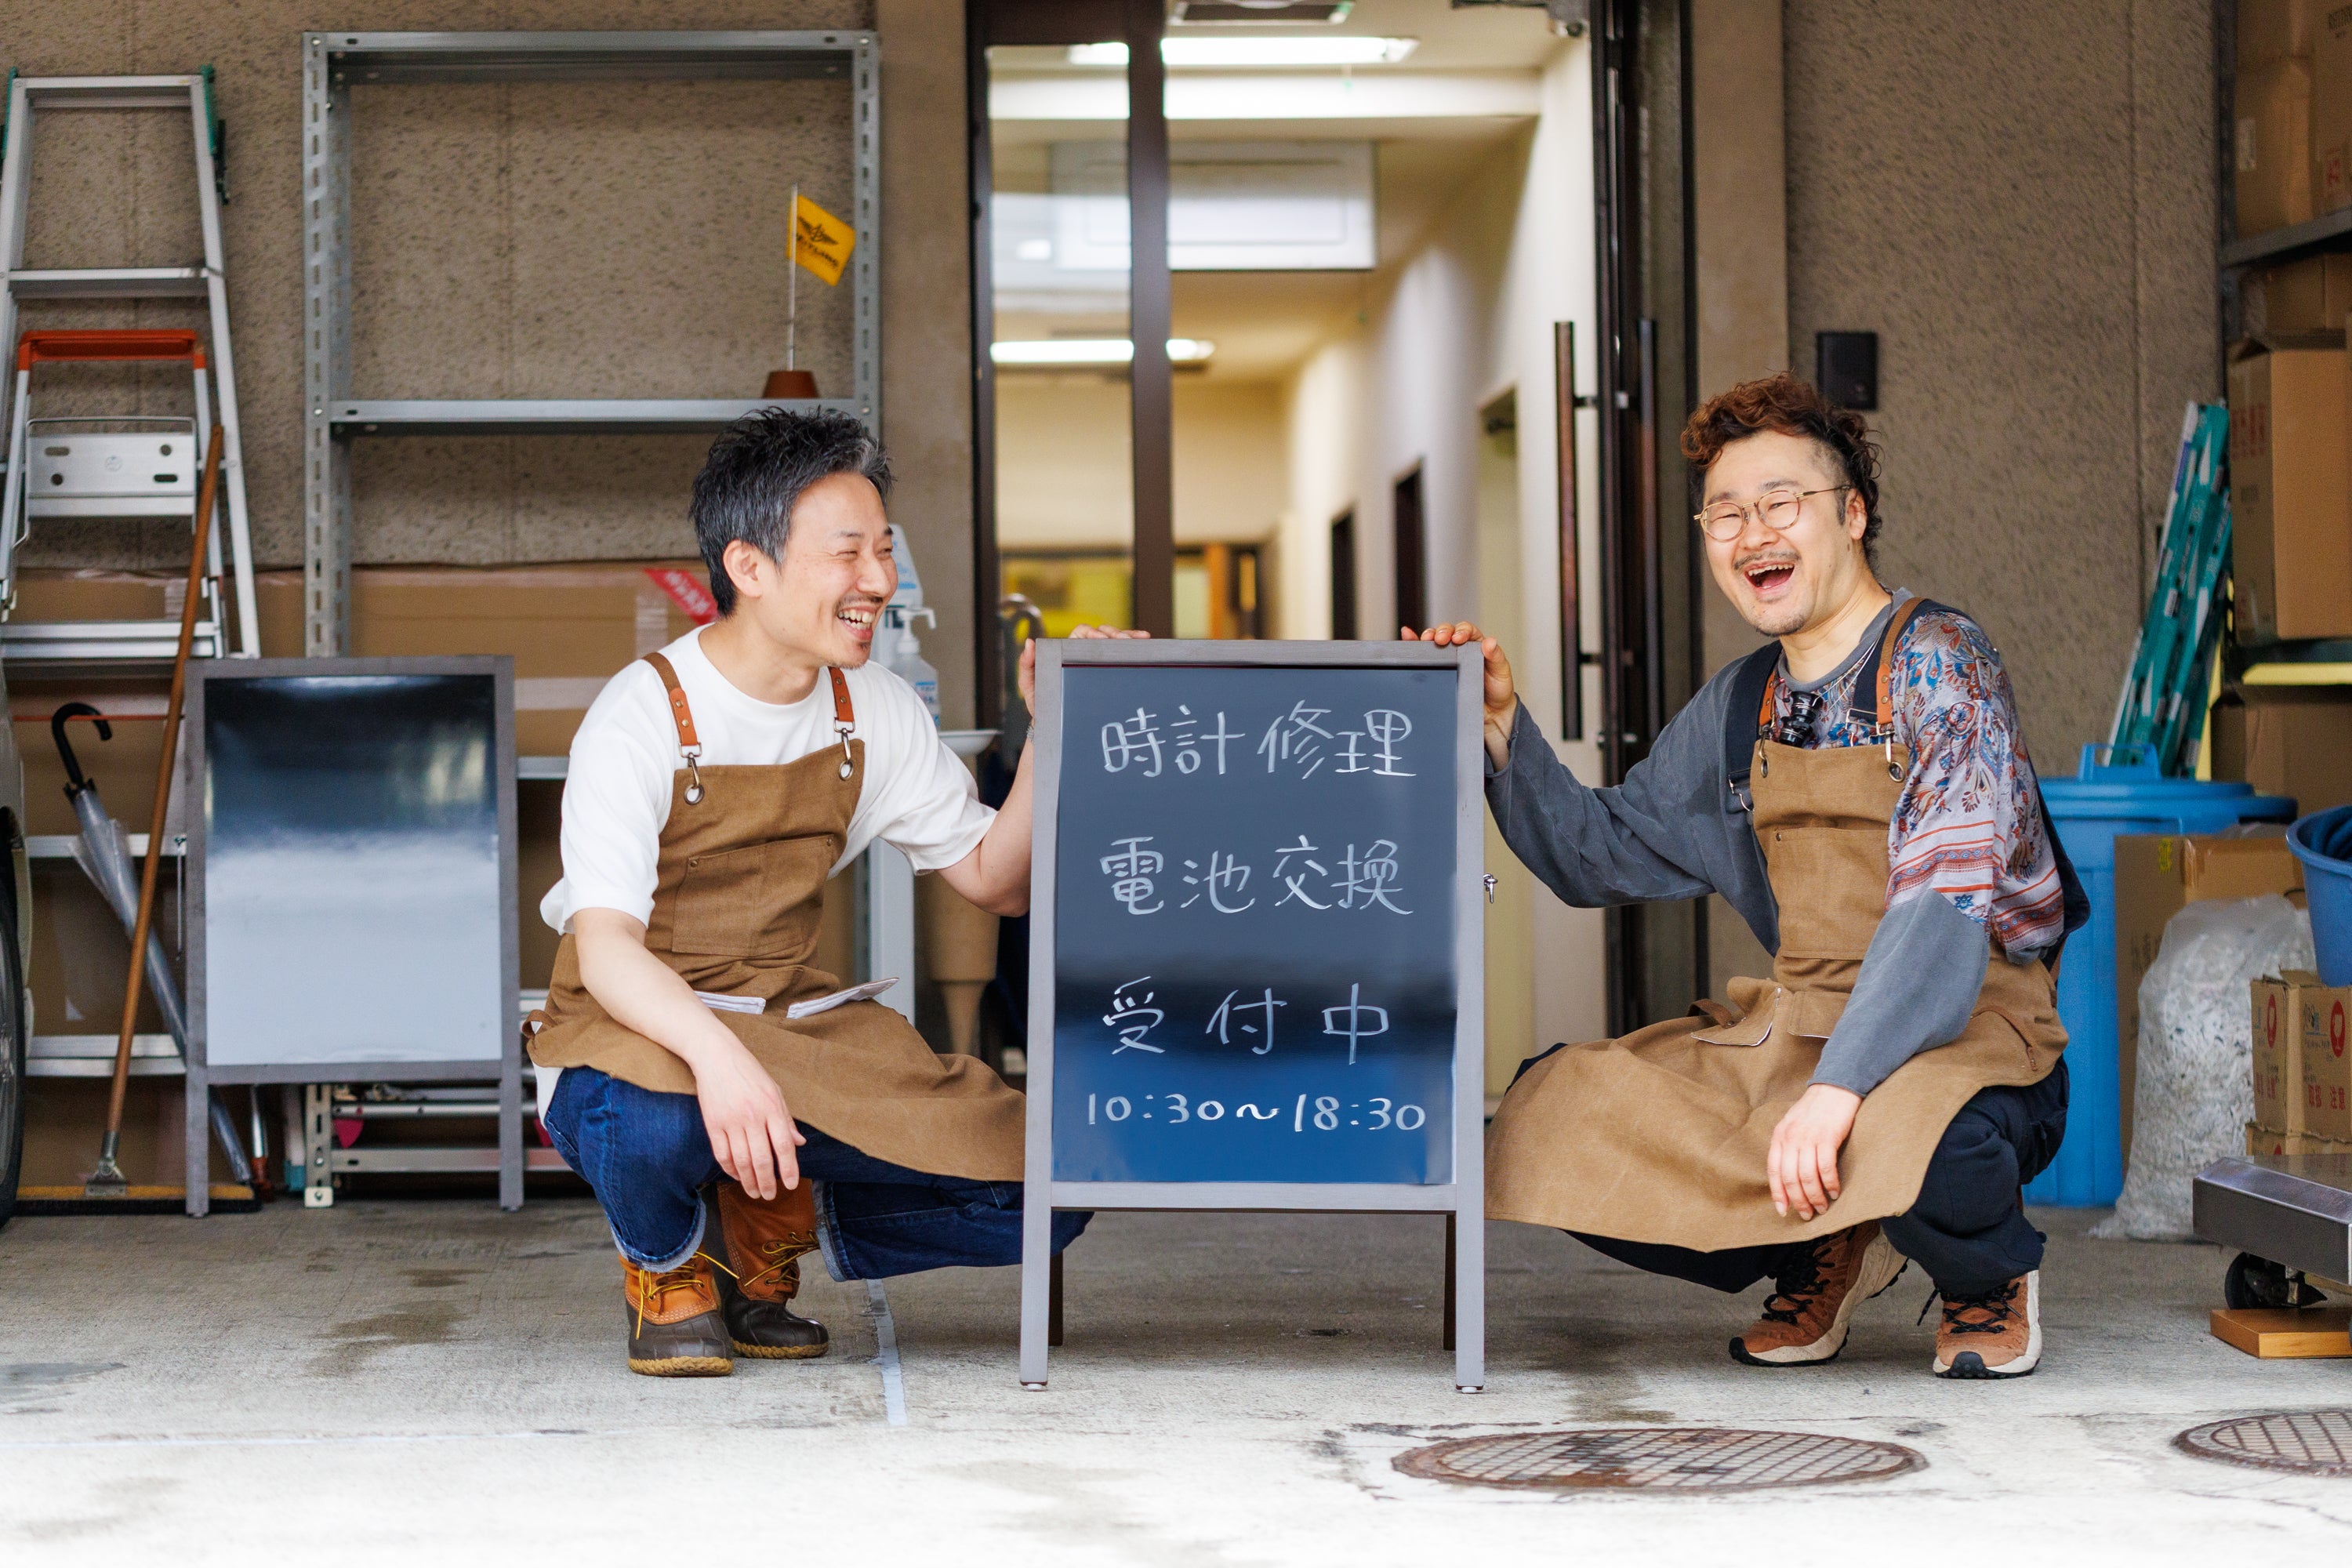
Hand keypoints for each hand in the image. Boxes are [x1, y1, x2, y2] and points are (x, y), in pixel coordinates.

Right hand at [694, 1036, 805, 1199]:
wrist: (716, 1056)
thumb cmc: (750, 1073)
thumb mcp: (774, 1090)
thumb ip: (786, 1119)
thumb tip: (800, 1143)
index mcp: (772, 1107)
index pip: (784, 1145)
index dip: (789, 1168)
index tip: (792, 1184)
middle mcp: (752, 1116)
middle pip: (762, 1158)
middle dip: (768, 1182)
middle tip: (770, 1195)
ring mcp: (731, 1121)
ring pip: (741, 1161)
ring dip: (749, 1181)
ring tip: (754, 1192)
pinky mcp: (713, 1123)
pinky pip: (722, 1153)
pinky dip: (729, 1169)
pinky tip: (736, 1176)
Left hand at [1018, 623, 1150, 710]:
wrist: (1053, 723)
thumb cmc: (1041, 703)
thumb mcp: (1029, 685)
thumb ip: (1027, 664)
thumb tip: (1030, 643)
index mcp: (1066, 650)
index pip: (1083, 633)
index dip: (1094, 632)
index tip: (1102, 639)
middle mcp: (1083, 652)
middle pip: (1103, 634)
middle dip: (1117, 634)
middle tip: (1127, 641)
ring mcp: (1095, 662)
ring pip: (1115, 643)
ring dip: (1129, 638)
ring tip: (1142, 639)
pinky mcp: (1106, 672)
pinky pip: (1120, 657)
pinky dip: (1133, 649)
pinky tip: (1143, 645)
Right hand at [1402, 621, 1518, 741]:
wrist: (1490, 713)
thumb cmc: (1497, 690)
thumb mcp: (1501, 672)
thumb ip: (1496, 657)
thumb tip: (1490, 642)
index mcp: (1477, 645)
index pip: (1466, 630)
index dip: (1461, 630)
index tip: (1457, 638)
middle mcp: (1461, 649)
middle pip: (1447, 632)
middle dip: (1441, 632)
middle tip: (1440, 639)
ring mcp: (1448, 659)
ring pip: (1434, 641)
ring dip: (1428, 637)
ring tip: (1425, 640)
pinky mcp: (1438, 669)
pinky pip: (1424, 653)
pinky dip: (1413, 643)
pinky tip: (1407, 635)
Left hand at [1768, 1083, 1861, 1220]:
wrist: (1835, 1087)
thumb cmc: (1815, 1109)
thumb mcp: (1793, 1125)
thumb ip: (1788, 1146)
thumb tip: (1789, 1175)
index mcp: (1779, 1136)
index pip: (1773, 1171)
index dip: (1777, 1193)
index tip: (1783, 1211)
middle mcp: (1790, 1138)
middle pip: (1789, 1178)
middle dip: (1798, 1201)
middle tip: (1807, 1215)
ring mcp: (1808, 1138)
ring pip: (1807, 1177)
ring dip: (1815, 1197)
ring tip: (1822, 1208)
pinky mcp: (1827, 1138)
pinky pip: (1825, 1168)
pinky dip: (1830, 1184)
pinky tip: (1835, 1192)